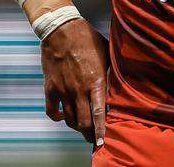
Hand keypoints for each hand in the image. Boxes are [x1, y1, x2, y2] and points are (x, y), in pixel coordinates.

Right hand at [40, 19, 109, 144]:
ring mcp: (63, 90)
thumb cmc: (88, 39)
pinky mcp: (51, 87)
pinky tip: (63, 116)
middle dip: (90, 135)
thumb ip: (111, 73)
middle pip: (83, 123)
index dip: (101, 131)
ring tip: (82, 128)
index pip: (98, 114)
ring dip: (76, 127)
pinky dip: (58, 118)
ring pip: (69, 120)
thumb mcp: (106, 55)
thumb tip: (122, 85)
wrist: (61, 29)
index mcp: (95, 82)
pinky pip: (52, 111)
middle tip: (94, 140)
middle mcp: (79, 90)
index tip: (103, 143)